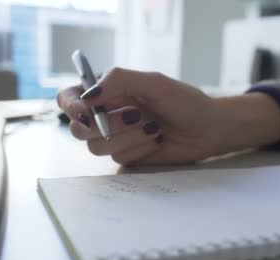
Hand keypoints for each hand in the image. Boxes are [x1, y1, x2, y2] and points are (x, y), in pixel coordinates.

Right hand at [57, 67, 279, 165]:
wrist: (209, 129)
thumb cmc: (185, 101)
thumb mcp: (153, 83)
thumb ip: (118, 81)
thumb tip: (88, 96)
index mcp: (108, 93)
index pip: (70, 99)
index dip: (70, 106)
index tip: (85, 111)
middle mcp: (107, 116)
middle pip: (78, 129)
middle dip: (106, 125)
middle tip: (136, 116)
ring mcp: (117, 139)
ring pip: (98, 147)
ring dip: (128, 136)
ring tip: (154, 126)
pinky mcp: (129, 157)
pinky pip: (119, 158)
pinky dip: (139, 148)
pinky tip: (157, 140)